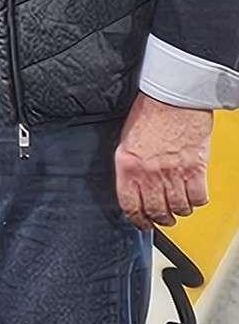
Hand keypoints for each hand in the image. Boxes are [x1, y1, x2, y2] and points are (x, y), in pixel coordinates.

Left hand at [114, 94, 213, 228]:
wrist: (173, 99)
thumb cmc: (149, 115)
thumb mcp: (126, 142)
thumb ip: (130, 167)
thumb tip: (133, 188)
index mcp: (127, 166)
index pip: (129, 206)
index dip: (137, 220)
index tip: (142, 224)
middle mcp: (149, 173)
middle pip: (156, 211)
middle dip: (160, 219)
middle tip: (163, 218)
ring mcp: (173, 172)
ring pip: (179, 208)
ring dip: (180, 212)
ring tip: (179, 207)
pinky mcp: (195, 169)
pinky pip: (198, 197)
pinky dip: (197, 201)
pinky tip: (193, 195)